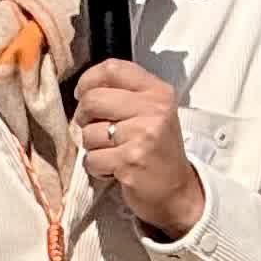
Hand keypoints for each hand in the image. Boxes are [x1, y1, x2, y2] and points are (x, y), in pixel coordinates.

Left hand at [72, 60, 204, 238]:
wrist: (177, 191)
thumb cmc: (159, 151)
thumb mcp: (154, 112)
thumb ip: (126, 94)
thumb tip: (85, 88)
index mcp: (158, 92)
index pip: (112, 69)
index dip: (88, 80)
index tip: (84, 93)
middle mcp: (154, 110)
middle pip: (93, 99)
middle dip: (84, 117)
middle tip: (97, 129)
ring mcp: (143, 136)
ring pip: (88, 133)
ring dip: (93, 147)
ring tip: (113, 152)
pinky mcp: (130, 161)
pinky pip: (92, 159)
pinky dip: (97, 167)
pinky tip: (114, 168)